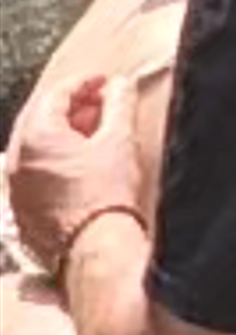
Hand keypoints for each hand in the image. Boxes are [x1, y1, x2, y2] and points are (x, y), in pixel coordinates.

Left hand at [10, 80, 132, 282]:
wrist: (98, 251)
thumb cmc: (107, 196)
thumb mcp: (120, 139)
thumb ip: (119, 102)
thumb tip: (119, 85)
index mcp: (36, 137)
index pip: (57, 94)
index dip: (85, 83)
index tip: (106, 82)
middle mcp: (17, 162)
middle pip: (41, 120)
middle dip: (72, 108)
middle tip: (102, 104)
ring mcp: (16, 190)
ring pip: (35, 149)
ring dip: (63, 136)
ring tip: (95, 136)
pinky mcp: (22, 213)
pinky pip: (34, 177)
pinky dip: (53, 164)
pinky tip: (80, 168)